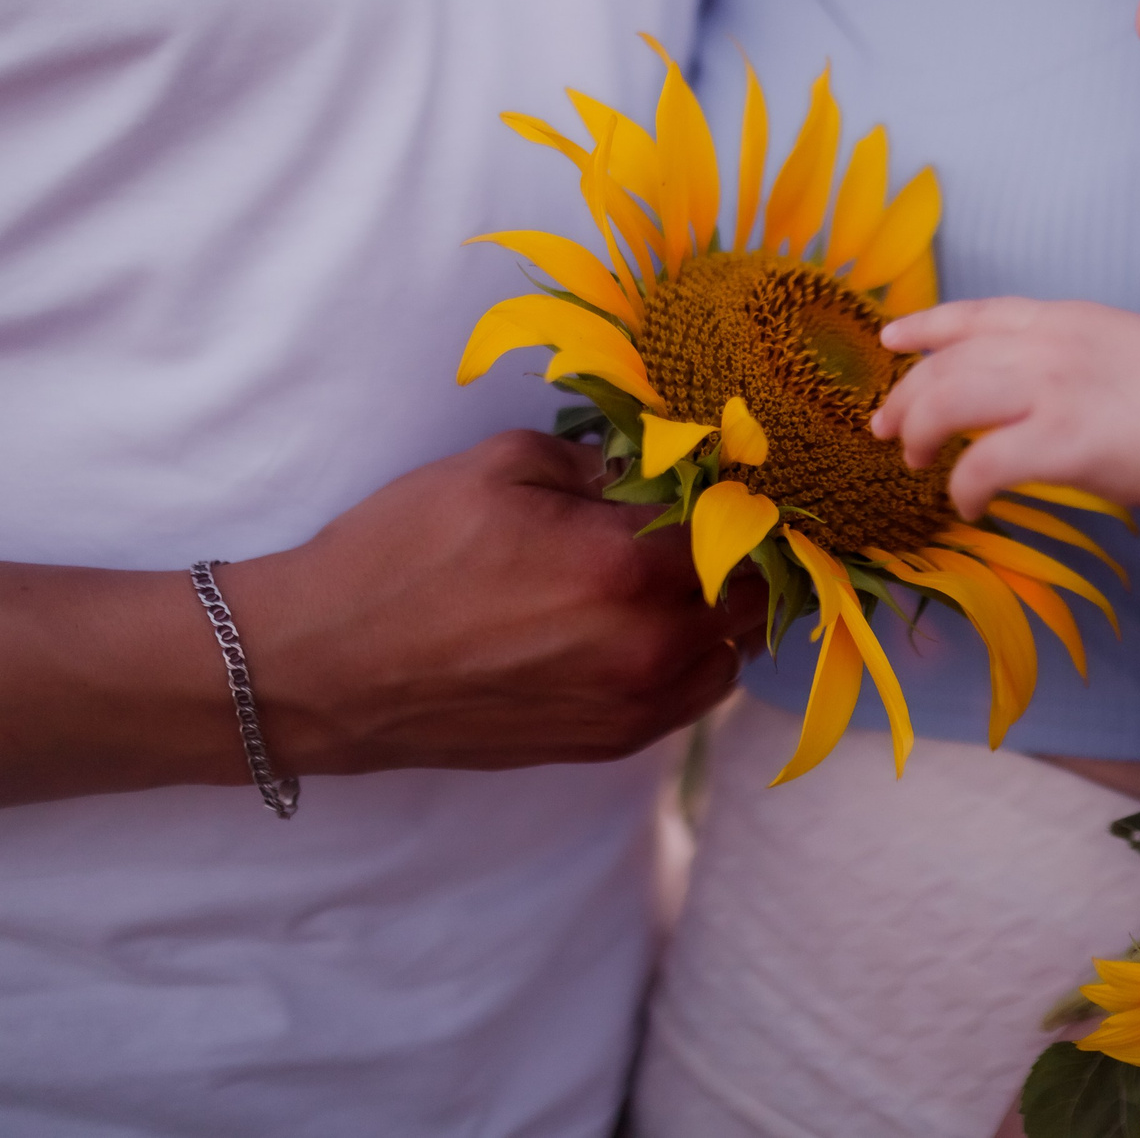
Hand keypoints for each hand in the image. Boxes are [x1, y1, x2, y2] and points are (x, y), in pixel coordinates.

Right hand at [225, 430, 763, 774]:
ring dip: (725, 613)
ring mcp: (629, 706)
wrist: (320, 668)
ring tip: (686, 575)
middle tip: (719, 522)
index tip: (735, 478)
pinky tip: (654, 625)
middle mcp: (645, 647)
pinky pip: (691, 699)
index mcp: (627, 568)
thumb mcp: (501, 467)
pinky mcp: (603, 744)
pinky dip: (694, 660)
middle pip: (751, 597)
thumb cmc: (401, 555)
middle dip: (744, 555)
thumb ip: (602, 462)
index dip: (745, 498)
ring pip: (731, 655)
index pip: (742, 529)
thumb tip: (659, 470)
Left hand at [873, 297, 1139, 517]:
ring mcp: (1051, 391)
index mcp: (1064, 318)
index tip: (890, 338)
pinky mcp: (1057, 443)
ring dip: (919, 434)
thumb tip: (1029, 376)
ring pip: (946, 403)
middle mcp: (1048, 345)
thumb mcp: (1123, 344)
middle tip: (887, 430)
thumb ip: (1072, 350)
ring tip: (914, 461)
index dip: (925, 326)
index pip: (976, 314)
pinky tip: (968, 504)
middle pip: (946, 363)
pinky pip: (980, 464)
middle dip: (906, 397)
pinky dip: (962, 487)